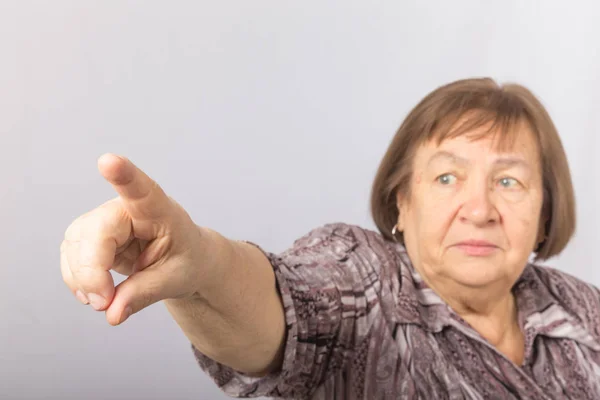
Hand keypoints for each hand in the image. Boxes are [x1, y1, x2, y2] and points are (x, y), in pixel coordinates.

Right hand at [60, 154, 207, 325]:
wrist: (186, 259)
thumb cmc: (187, 260)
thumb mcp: (177, 279)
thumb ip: (145, 293)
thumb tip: (112, 313)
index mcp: (161, 211)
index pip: (141, 190)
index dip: (124, 176)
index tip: (109, 161)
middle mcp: (128, 208)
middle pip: (94, 231)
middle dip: (92, 272)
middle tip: (104, 304)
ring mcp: (106, 220)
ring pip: (75, 244)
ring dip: (82, 279)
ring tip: (105, 301)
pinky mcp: (91, 235)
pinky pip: (71, 256)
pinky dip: (78, 280)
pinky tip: (96, 294)